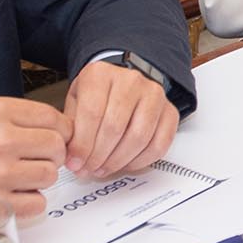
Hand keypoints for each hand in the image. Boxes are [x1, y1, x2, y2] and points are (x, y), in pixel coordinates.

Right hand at [0, 95, 68, 220]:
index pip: (54, 118)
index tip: (54, 139)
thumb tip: (59, 131)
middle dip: (51, 155)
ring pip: (50, 175)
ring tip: (19, 178)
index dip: (60, 132)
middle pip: (56, 146)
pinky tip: (12, 196)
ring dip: (40, 179)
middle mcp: (0, 140)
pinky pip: (37, 204)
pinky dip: (30, 203)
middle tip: (35, 160)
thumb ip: (16, 119)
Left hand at [61, 58, 177, 176]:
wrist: (122, 82)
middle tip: (89, 169)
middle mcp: (130, 80)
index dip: (82, 144)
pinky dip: (140, 161)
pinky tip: (125, 164)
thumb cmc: (97, 93)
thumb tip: (73, 157)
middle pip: (115, 127)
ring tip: (104, 168)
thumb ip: (72, 127)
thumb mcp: (76, 101)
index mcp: (101, 74)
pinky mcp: (170, 111)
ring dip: (118, 161)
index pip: (92, 113)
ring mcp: (154, 95)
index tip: (75, 162)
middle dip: (99, 156)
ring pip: (138, 138)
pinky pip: (159, 144)